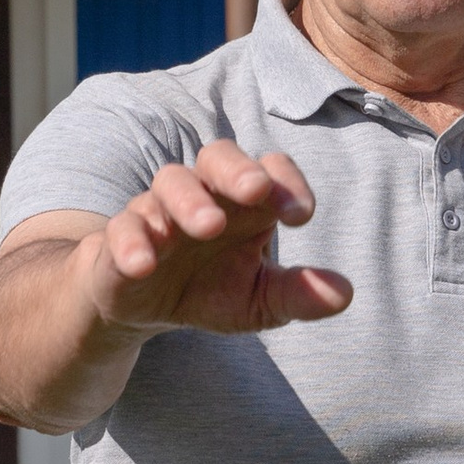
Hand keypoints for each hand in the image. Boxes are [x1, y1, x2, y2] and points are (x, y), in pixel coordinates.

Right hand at [84, 139, 352, 344]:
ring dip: (190, 200)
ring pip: (170, 183)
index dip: (287, 184)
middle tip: (256, 190)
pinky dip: (134, 242)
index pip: (270, 172)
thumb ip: (297, 294)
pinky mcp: (119, 239)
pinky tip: (146, 263)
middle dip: (237, 170)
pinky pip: (123, 229)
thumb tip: (344, 294)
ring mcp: (158, 212)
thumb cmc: (208, 289)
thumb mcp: (258, 301)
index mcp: (243, 204)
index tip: (300, 214)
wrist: (140, 307)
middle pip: (218, 156)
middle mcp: (202, 195)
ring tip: (208, 225)